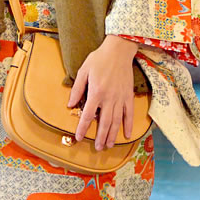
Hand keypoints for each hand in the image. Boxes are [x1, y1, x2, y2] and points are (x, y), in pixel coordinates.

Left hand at [67, 35, 137, 150]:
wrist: (119, 50)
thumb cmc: (99, 59)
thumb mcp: (83, 70)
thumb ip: (77, 89)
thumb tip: (70, 105)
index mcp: (96, 93)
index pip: (87, 116)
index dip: (83, 128)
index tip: (79, 137)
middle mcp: (108, 99)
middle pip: (104, 123)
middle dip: (100, 137)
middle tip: (98, 148)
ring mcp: (120, 98)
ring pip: (116, 122)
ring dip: (112, 135)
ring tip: (109, 145)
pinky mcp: (128, 96)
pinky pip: (129, 114)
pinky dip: (128, 125)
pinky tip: (127, 135)